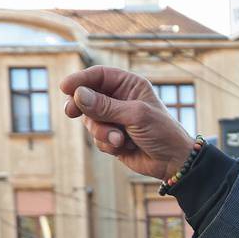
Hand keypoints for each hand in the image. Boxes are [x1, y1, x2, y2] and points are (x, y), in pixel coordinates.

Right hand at [60, 65, 194, 182]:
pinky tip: (124, 147)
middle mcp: (119, 99)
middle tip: (71, 112)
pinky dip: (107, 144)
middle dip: (81, 107)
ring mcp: (114, 118)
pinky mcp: (111, 137)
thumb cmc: (162, 132)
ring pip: (90, 120)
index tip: (65, 88)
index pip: (98, 75)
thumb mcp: (135, 115)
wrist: (172, 162)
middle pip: (87, 96)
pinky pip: (97, 138)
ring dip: (101, 132)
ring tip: (119, 140)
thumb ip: (105, 106)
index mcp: (129, 85)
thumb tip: (78, 95)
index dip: (80, 80)